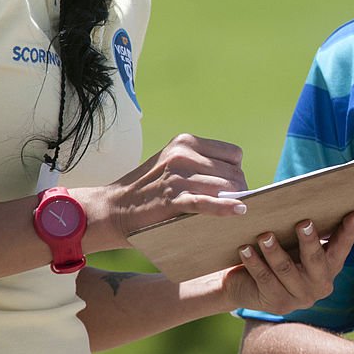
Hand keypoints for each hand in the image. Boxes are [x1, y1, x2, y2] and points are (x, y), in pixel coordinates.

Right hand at [78, 133, 248, 248]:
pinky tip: (240, 210)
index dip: (236, 172)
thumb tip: (239, 181)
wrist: (113, 208)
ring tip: (235, 210)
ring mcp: (177, 176)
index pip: (234, 155)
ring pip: (225, 187)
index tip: (232, 185)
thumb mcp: (173, 164)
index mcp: (185, 142)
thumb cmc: (149, 189)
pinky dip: (226, 207)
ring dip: (234, 201)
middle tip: (236, 203)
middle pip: (233, 173)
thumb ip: (200, 165)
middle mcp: (183, 155)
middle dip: (238, 190)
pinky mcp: (173, 199)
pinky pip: (208, 202)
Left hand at [220, 210, 353, 314]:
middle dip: (309, 241)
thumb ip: (308, 233)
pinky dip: (254, 262)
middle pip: (315, 260)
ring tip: (265, 235)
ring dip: (274, 251)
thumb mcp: (297, 247)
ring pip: (285, 269)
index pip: (341, 248)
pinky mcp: (276, 303)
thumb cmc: (279, 256)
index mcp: (330, 268)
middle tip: (303, 222)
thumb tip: (312, 200)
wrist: (247, 287)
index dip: (348, 232)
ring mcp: (298, 297)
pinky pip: (264, 278)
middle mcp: (319, 285)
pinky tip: (245, 249)